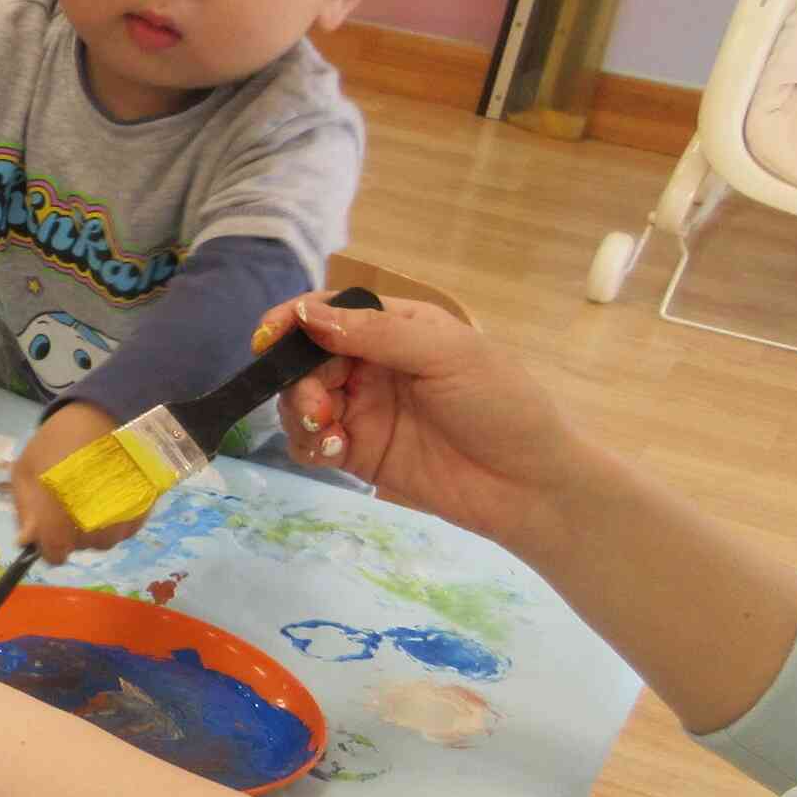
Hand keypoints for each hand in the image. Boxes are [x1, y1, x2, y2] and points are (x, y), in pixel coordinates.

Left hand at [13, 402, 146, 562]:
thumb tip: (28, 541)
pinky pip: (125, 529)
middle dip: (70, 531)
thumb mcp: (27, 467)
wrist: (113, 413)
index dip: (49, 547)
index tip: (49, 531)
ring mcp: (121, 518)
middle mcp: (93, 522)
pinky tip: (110, 493)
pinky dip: (116, 519)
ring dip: (94, 527)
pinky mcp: (143, 510)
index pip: (56, 554)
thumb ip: (25, 508)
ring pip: (104, 540)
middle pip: (80, 547)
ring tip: (90, 496)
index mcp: (59, 513)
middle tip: (69, 500)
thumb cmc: (61, 439)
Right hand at [265, 293, 589, 549]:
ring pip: (302, 400)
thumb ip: (374, 334)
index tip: (267, 337)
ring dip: (301, 412)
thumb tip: (305, 315)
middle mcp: (374, 365)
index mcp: (398, 328)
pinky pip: (312, 442)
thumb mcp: (446, 354)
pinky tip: (333, 451)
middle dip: (298, 377)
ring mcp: (364, 410)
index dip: (294, 320)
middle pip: (307, 359)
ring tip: (328, 431)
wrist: (528, 484)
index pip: (332, 312)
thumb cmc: (500, 404)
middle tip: (318, 405)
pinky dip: (309, 444)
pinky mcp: (359, 453)